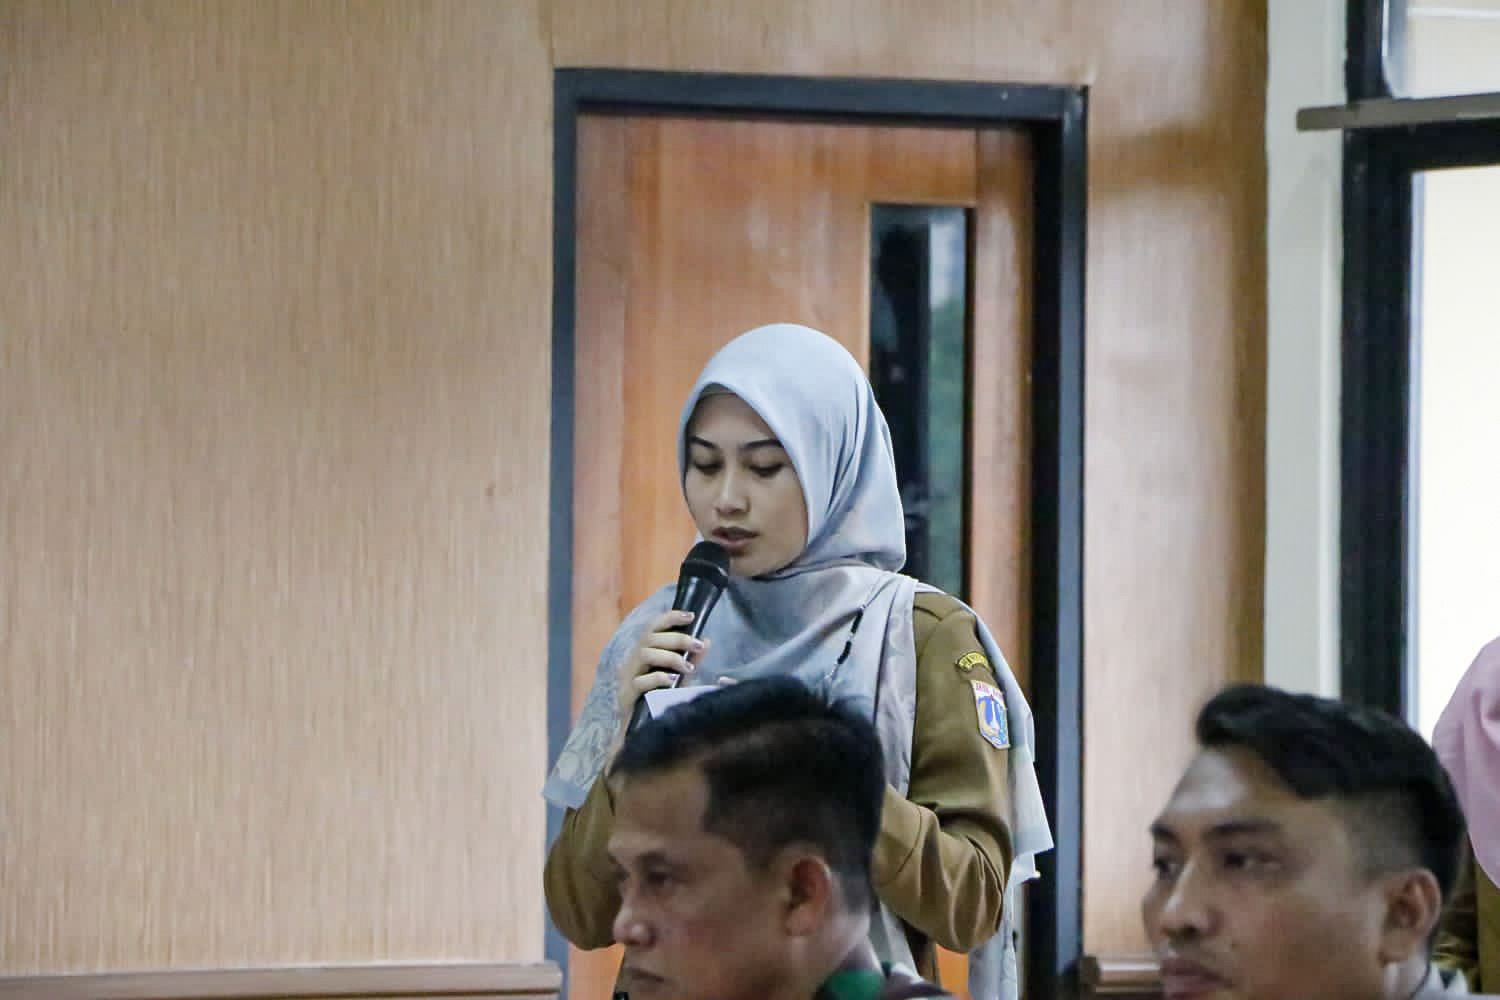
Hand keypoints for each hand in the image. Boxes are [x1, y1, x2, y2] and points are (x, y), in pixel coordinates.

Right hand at [613, 609, 709, 735]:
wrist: (641, 732)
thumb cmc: (661, 700)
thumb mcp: (680, 677)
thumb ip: (691, 659)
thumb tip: (707, 641)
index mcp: (643, 652)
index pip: (652, 627)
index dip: (670, 618)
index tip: (690, 616)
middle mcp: (632, 661)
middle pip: (650, 638)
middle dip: (677, 638)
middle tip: (698, 644)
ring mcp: (627, 677)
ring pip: (645, 654)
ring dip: (670, 657)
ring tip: (689, 667)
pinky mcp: (626, 695)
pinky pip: (641, 681)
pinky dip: (659, 677)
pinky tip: (674, 680)